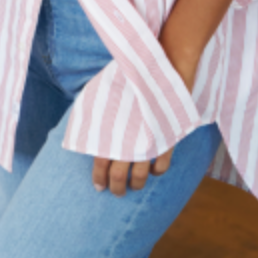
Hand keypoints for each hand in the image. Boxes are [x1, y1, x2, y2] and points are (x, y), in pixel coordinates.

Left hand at [92, 54, 196, 197]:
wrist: (164, 64)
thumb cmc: (132, 74)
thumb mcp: (107, 91)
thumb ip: (99, 112)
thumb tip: (90, 128)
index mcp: (110, 130)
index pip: (100, 163)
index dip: (99, 178)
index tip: (99, 187)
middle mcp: (128, 140)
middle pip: (120, 176)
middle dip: (117, 188)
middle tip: (117, 193)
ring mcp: (149, 141)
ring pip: (141, 176)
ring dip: (137, 184)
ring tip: (135, 186)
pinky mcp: (167, 139)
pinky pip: (162, 166)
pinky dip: (157, 172)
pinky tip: (154, 171)